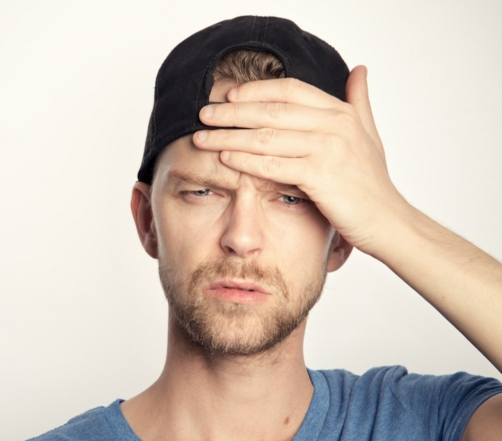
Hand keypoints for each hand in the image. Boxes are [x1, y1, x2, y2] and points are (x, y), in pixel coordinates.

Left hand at [192, 66, 409, 254]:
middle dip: (231, 112)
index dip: (255, 91)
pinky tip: (224, 159)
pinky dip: (245, 161)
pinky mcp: (321, 177)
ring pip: (266, 137)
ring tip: (202, 138)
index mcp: (341, 112)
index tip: (227, 96)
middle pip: (271, 110)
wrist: (388, 221)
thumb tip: (359, 69)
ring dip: (229, 136)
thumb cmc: (372, 183)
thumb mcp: (369, 135)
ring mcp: (329, 149)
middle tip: (203, 114)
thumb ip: (359, 103)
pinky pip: (273, 165)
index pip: (289, 90)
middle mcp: (335, 125)